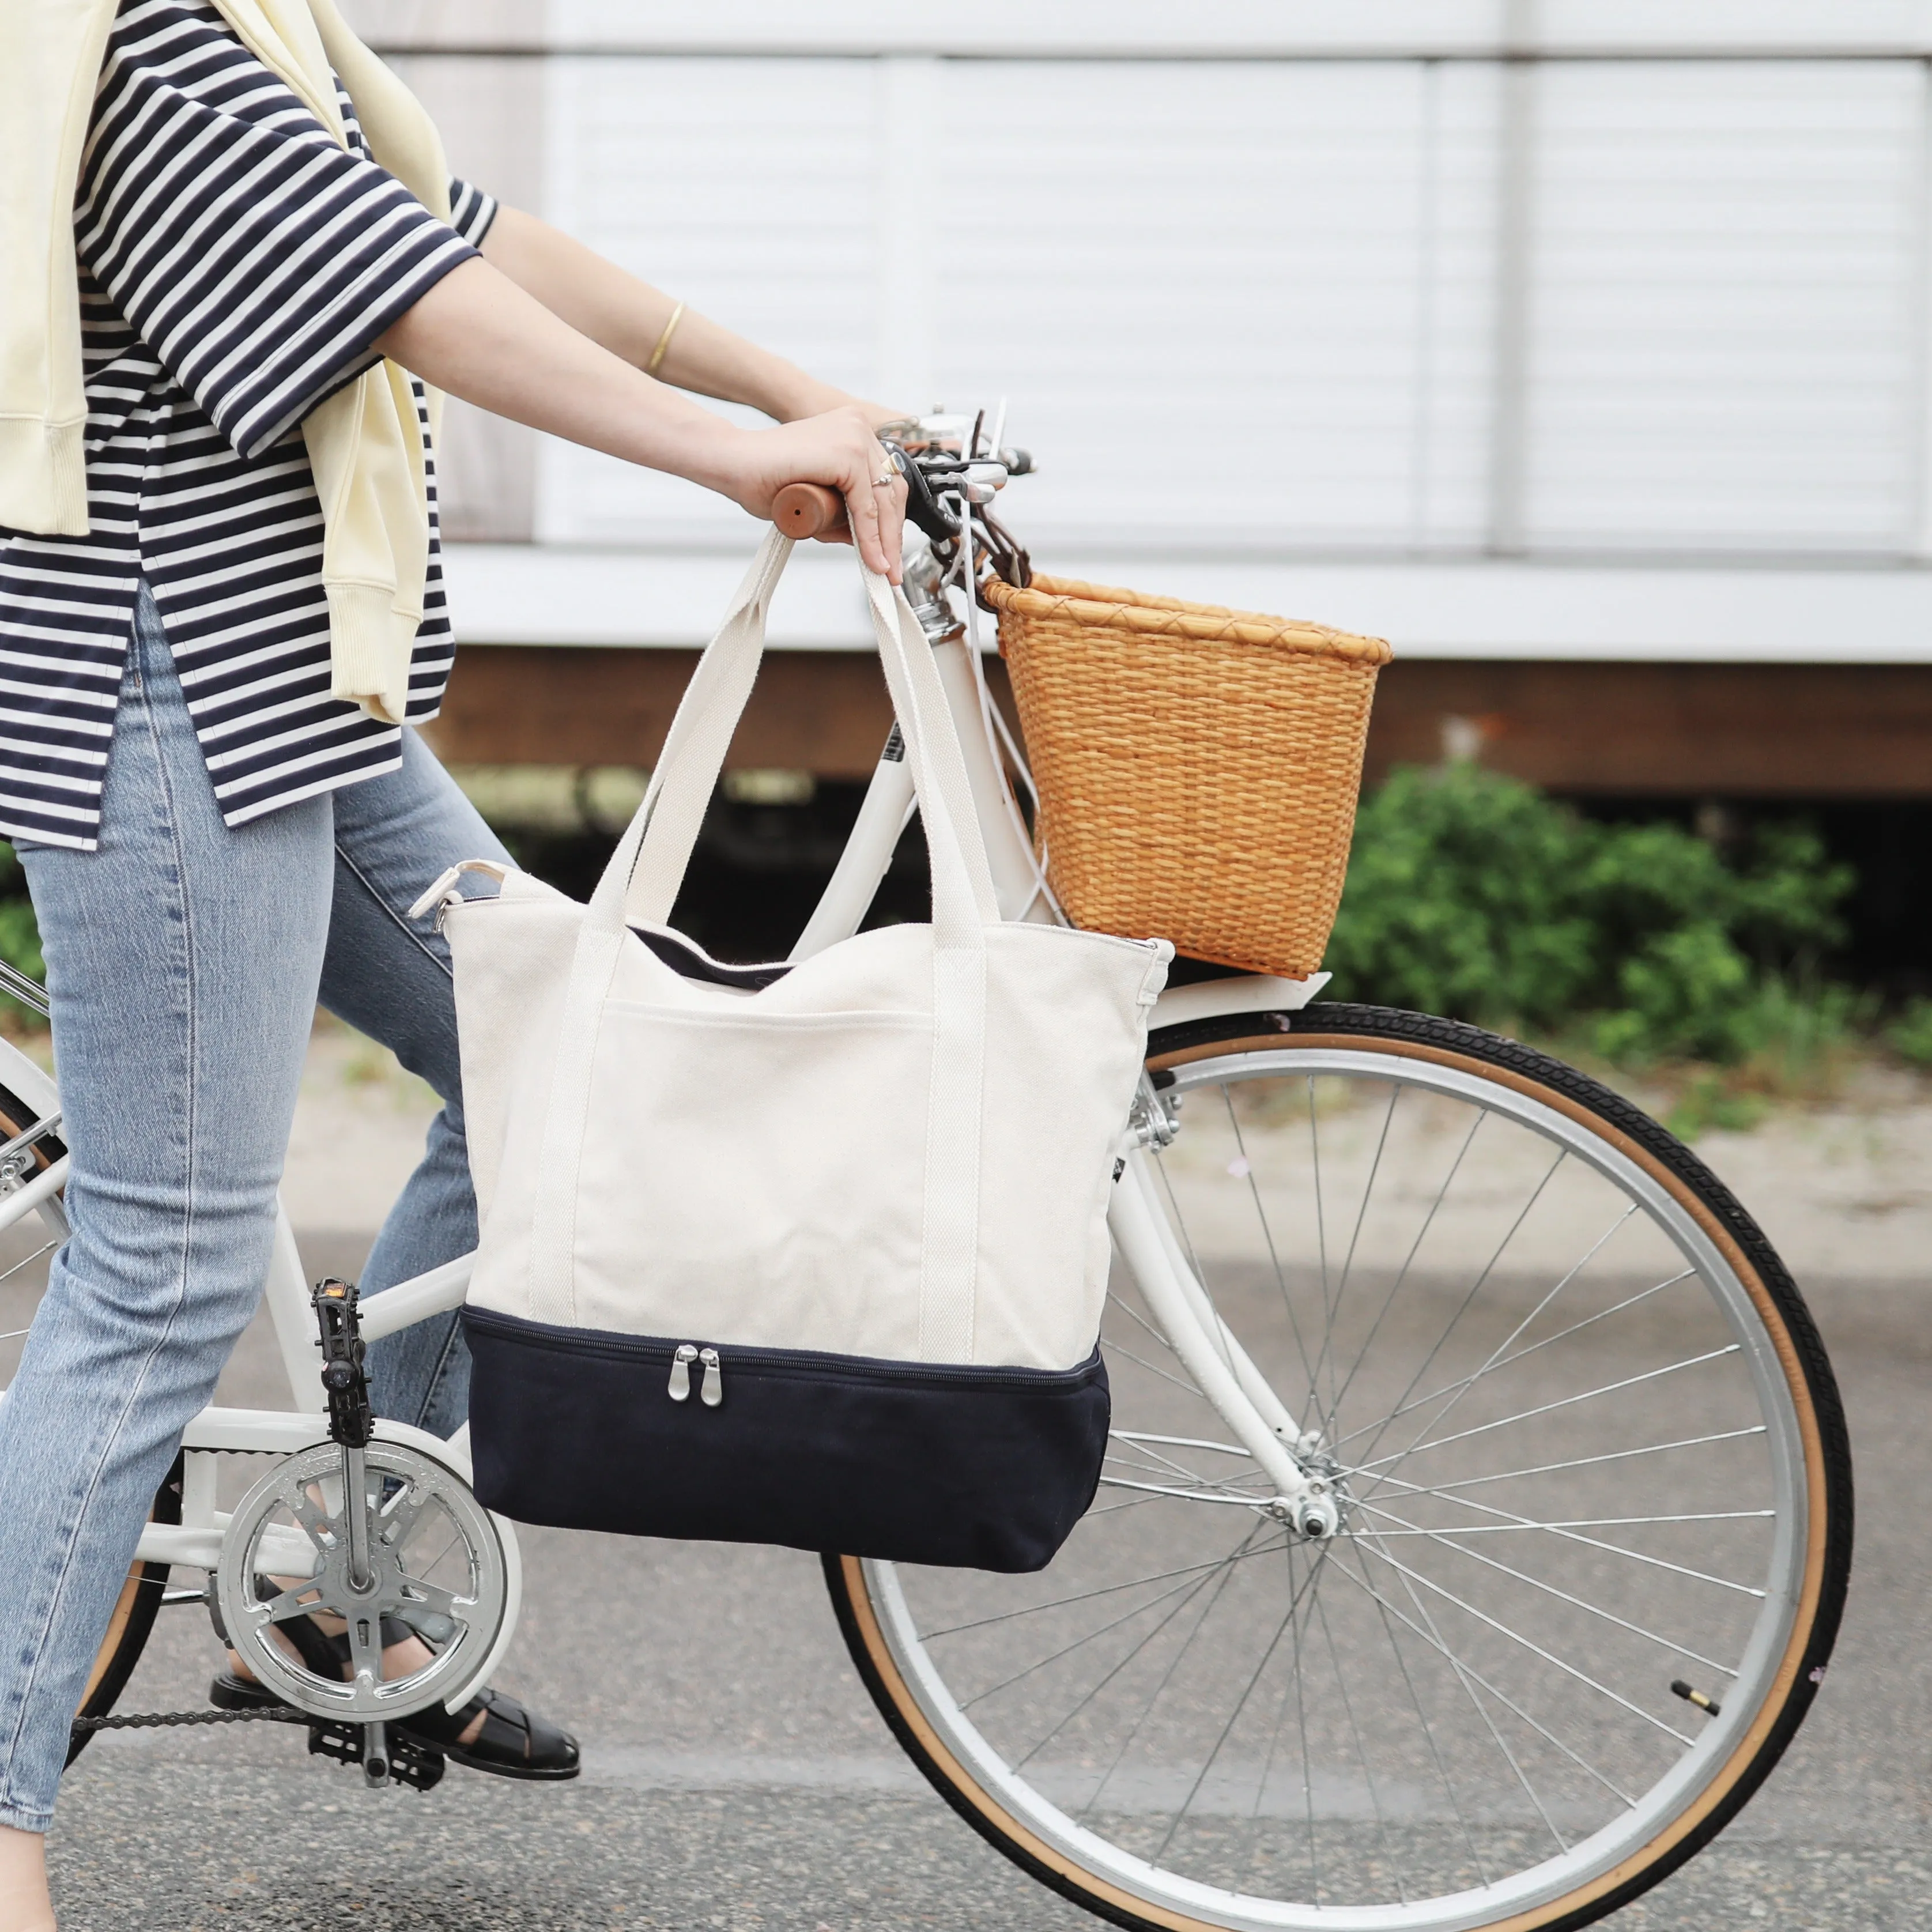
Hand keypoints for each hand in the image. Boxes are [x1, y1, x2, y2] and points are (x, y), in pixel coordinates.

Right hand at [715, 405, 908, 582]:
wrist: (732, 463)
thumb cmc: (763, 477)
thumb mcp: (816, 498)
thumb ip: (841, 513)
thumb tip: (869, 540)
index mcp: (853, 432)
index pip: (887, 483)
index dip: (891, 523)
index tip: (890, 554)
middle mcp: (858, 428)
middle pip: (891, 490)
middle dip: (892, 535)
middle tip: (892, 569)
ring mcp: (855, 436)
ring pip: (883, 500)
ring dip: (885, 541)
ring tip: (882, 570)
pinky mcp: (847, 452)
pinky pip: (866, 505)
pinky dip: (870, 536)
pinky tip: (871, 557)